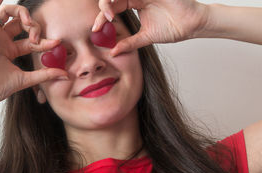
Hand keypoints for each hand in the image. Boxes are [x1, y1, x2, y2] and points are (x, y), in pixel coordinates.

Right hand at [0, 0, 67, 105]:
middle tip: (36, 36)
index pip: (32, 42)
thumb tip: (65, 75)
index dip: (45, 41)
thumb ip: (45, 75)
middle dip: (34, 27)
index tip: (56, 43)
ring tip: (28, 22)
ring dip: (21, 13)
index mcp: (11, 52)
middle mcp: (2, 41)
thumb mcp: (26, 79)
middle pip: (21, 24)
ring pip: (8, 14)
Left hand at [92, 0, 209, 55]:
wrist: (192, 25)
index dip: (102, 17)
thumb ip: (129, 43)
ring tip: (108, 13)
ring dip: (111, 1)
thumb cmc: (172, 28)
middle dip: (103, 7)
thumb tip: (113, 52)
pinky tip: (121, 3)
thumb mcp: (145, 37)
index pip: (113, 7)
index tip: (95, 29)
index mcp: (134, 3)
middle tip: (101, 21)